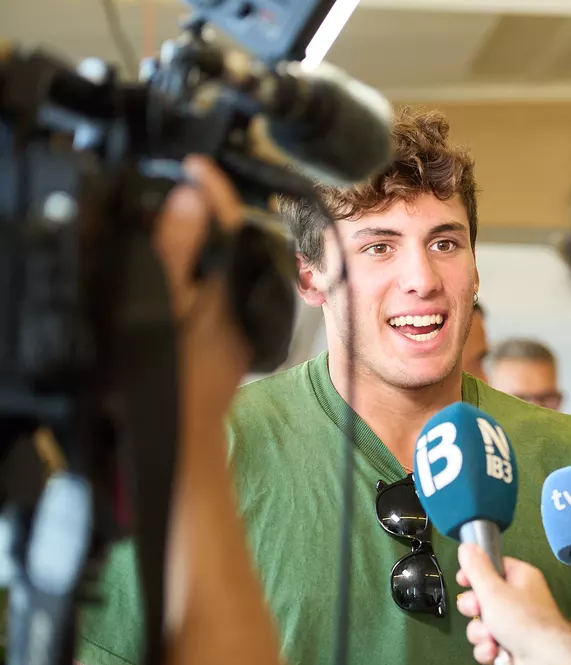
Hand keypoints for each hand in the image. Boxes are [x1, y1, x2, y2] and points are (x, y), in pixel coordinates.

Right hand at [153, 156, 251, 427]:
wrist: (187, 431)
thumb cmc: (172, 376)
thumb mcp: (162, 305)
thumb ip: (178, 250)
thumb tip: (191, 200)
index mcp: (229, 282)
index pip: (230, 219)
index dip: (213, 186)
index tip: (197, 165)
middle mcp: (247, 295)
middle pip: (235, 237)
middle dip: (214, 207)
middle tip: (190, 181)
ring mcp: (244, 314)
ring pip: (233, 260)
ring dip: (212, 236)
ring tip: (187, 213)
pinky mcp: (237, 331)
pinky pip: (227, 285)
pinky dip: (210, 268)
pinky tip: (191, 267)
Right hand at [455, 544, 570, 664]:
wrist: (544, 659)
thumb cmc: (523, 620)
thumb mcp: (493, 590)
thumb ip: (477, 569)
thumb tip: (467, 546)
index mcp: (520, 577)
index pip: (492, 567)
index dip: (474, 574)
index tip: (462, 581)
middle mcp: (520, 598)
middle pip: (483, 598)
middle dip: (474, 610)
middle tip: (477, 611)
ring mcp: (516, 623)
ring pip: (483, 624)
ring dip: (480, 633)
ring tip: (491, 638)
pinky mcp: (512, 645)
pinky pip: (489, 643)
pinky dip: (489, 650)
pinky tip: (495, 652)